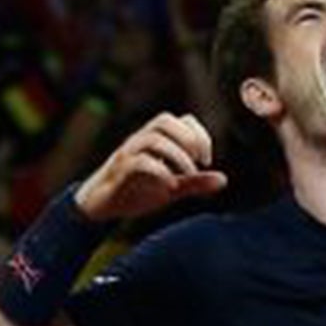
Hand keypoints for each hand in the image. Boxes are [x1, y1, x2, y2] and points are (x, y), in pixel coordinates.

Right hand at [73, 112, 226, 221]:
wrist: (102, 206)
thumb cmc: (137, 191)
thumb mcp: (172, 187)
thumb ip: (195, 183)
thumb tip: (224, 180)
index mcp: (156, 139)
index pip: (182, 120)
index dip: (199, 135)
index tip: (206, 159)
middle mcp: (141, 140)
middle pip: (165, 120)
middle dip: (188, 138)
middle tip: (199, 162)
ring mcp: (128, 153)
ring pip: (153, 139)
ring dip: (177, 155)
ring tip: (188, 174)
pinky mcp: (120, 171)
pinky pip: (139, 162)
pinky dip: (159, 171)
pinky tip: (170, 186)